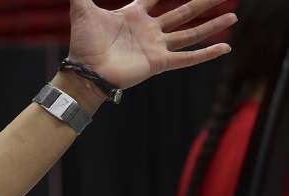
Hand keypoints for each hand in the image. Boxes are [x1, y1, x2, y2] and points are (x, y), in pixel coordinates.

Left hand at [67, 0, 235, 89]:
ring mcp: (156, 46)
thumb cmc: (82, 43)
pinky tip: (225, 47)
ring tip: (233, 15)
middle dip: (203, 3)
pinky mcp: (159, 62)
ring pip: (191, 33)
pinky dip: (206, 53)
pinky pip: (187, 58)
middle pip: (183, 12)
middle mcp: (149, 30)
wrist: (84, 71)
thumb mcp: (82, 10)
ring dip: (212, 25)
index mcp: (134, 16)